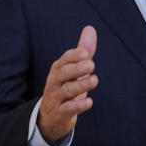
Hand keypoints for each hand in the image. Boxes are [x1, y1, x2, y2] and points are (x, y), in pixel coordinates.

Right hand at [37, 26, 97, 144]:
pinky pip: (68, 109)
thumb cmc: (65, 87)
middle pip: (63, 73)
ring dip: (81, 85)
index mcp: (58, 69)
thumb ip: (83, 50)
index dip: (75, 56)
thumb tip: (90, 29)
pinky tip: (89, 102)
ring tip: (94, 80)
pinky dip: (78, 106)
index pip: (64, 59)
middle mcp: (55, 81)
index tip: (87, 53)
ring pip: (67, 90)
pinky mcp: (59, 113)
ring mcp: (56, 97)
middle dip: (77, 68)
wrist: (51, 116)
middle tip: (91, 64)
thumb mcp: (73, 69)